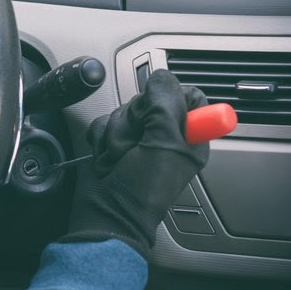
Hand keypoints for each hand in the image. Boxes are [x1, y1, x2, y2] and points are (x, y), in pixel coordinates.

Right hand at [60, 69, 209, 257]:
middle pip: (148, 99)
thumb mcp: (163, 145)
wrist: (105, 213)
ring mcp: (137, 138)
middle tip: (137, 145)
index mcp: (189, 136)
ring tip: (121, 159)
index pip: (187, 95)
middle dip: (135, 121)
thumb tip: (161, 76)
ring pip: (123, 110)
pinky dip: (101, 138)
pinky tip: (108, 158)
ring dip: (116, 134)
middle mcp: (164, 134)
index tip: (160, 116)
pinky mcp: (112, 140)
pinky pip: (103, 120)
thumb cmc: (141, 192)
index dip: (169, 100)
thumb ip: (166, 105)